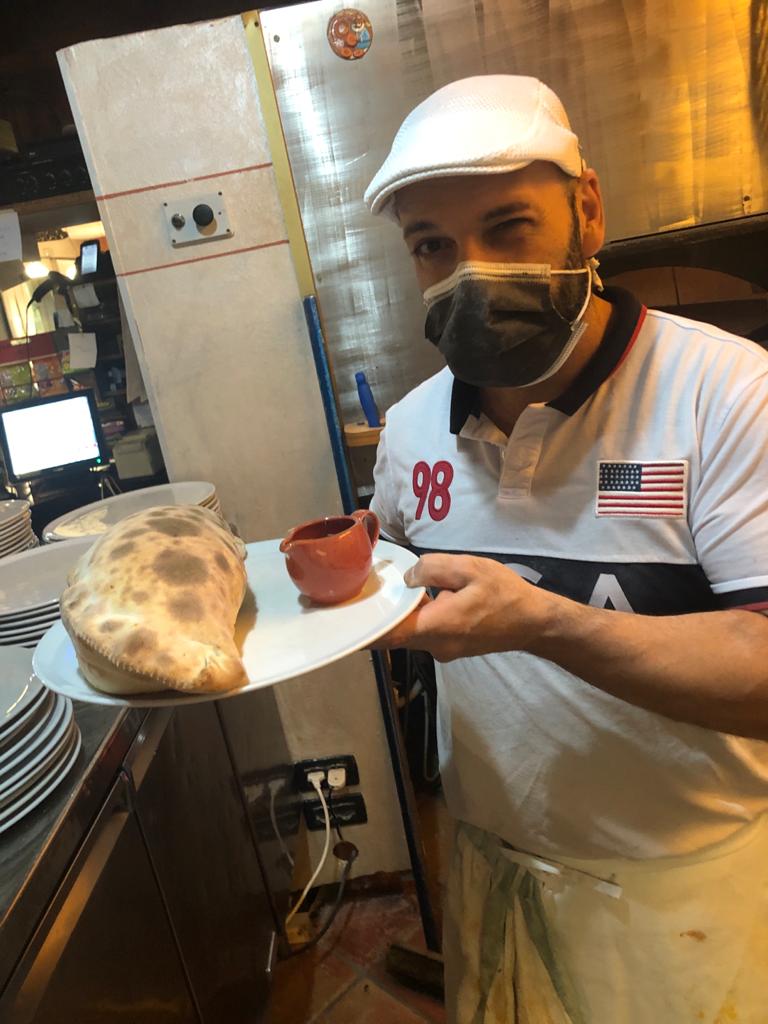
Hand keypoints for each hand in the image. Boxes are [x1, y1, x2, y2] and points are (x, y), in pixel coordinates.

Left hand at [372, 553, 552, 660]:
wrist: (534, 622)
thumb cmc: (505, 594)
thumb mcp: (470, 568)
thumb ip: (433, 568)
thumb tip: (408, 578)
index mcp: (436, 626)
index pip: (388, 634)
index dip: (363, 629)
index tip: (342, 620)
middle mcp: (435, 645)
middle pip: (394, 634)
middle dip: (376, 617)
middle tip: (354, 596)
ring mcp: (443, 650)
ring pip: (409, 633)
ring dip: (397, 616)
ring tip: (380, 592)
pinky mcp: (451, 647)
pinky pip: (423, 632)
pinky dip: (414, 618)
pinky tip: (412, 599)